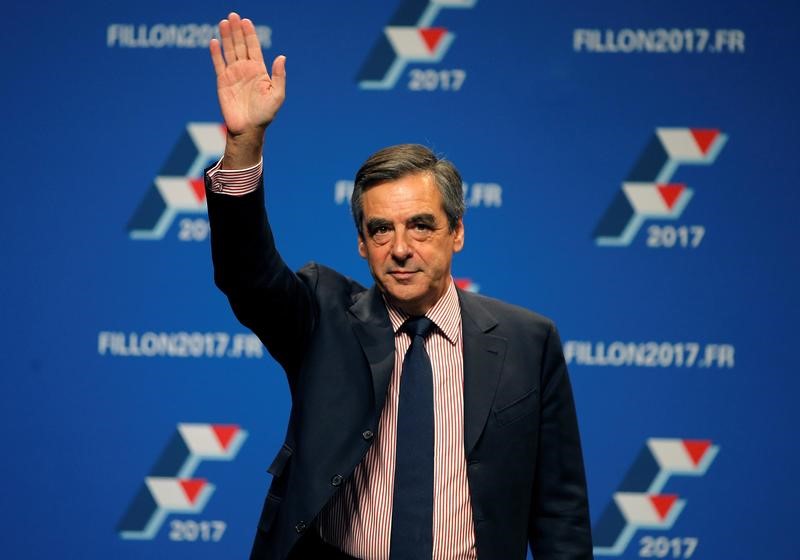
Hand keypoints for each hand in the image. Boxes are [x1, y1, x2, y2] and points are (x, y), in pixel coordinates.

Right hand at [209, 13, 285, 135]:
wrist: (248, 129)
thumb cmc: (265, 114)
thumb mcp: (277, 96)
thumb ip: (279, 76)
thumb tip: (281, 57)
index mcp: (259, 71)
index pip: (254, 48)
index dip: (250, 34)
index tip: (246, 21)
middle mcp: (245, 69)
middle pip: (240, 45)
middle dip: (237, 30)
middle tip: (233, 15)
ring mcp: (233, 74)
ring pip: (229, 51)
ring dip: (226, 37)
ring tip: (224, 22)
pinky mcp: (222, 82)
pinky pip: (218, 64)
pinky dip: (216, 53)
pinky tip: (214, 41)